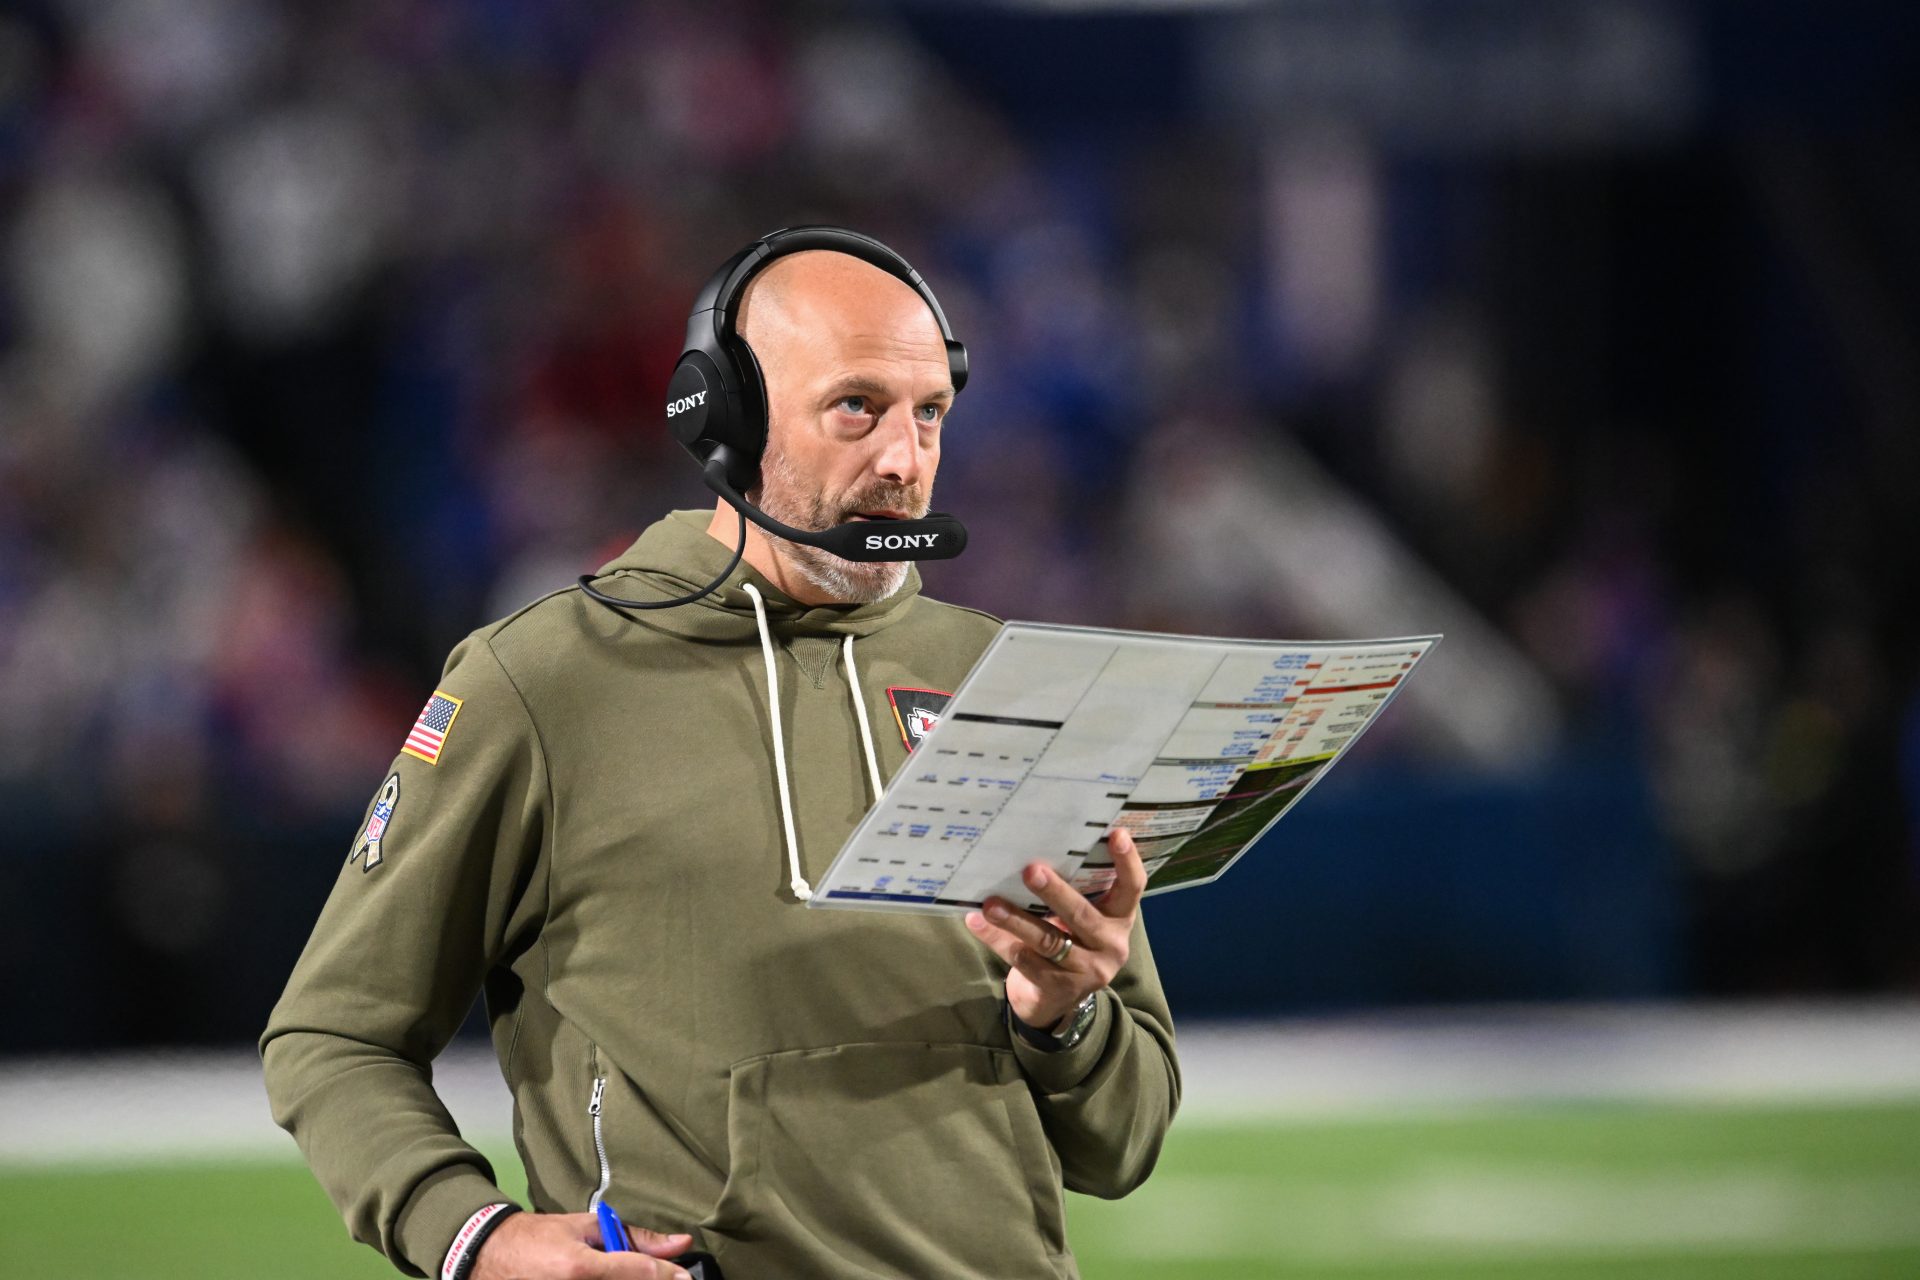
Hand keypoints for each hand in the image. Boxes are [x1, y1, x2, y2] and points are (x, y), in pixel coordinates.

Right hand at [471, 1211, 694, 1279]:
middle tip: (663, 1277)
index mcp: (579, 1267)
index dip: (667, 1276)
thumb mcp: (587, 1227)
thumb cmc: (540, 1236)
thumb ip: (635, 1237)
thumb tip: (680, 1243)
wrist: (491, 1255)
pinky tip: (608, 1276)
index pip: (637, 1273)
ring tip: (617, 1272)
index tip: (685, 1278)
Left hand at [964, 826, 1146, 1031]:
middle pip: (1082, 916)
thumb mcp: (1083, 919)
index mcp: (1119, 919)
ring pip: (1048, 942)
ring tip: (991, 904)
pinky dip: (997, 939)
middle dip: (1055, 892)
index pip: (1132, 887)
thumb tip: (1033, 852)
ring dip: (1016, 920)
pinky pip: (1023, 959)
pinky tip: (977, 923)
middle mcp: (1110, 945)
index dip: (1127, 861)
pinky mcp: (1058, 988)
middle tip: (1031, 870)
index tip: (1116, 833)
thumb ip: (1074, 892)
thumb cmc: (1070, 941)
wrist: (1057, 1000)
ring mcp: (1087, 971)